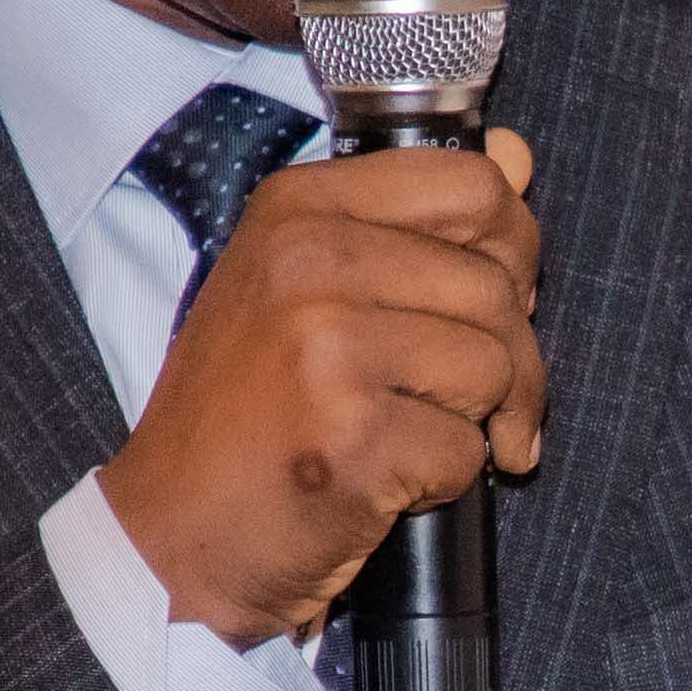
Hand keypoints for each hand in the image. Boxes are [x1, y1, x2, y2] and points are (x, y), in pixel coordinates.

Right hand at [97, 127, 544, 643]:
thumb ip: (415, 223)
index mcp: (297, 208)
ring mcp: (328, 347)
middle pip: (495, 287)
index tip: (496, 299)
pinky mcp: (354, 436)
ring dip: (477, 423)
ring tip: (411, 441)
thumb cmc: (247, 416)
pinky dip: (446, 482)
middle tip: (472, 403)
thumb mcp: (306, 289)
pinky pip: (469, 450)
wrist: (174, 535)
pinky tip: (386, 483)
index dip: (510, 249)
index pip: (470, 184)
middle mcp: (308, 262)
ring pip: (495, 367)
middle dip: (512, 360)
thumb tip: (518, 155)